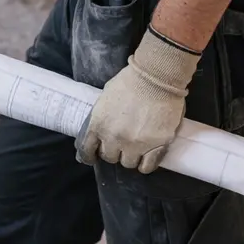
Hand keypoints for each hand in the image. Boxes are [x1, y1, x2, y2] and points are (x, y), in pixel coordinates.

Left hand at [77, 27, 199, 173]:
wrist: (156, 76)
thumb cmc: (130, 81)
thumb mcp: (106, 96)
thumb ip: (101, 116)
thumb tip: (98, 129)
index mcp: (98, 124)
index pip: (86, 150)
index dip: (89, 154)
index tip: (92, 155)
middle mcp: (114, 138)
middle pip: (109, 157)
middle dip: (113, 150)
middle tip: (120, 142)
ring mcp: (136, 145)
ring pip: (128, 163)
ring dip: (130, 156)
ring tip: (136, 146)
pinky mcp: (157, 146)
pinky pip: (147, 166)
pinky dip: (146, 164)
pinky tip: (146, 157)